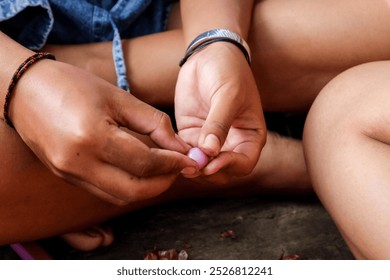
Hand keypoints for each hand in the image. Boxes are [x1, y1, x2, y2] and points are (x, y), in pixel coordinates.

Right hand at [9, 60, 197, 204]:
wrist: (25, 90)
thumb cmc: (74, 86)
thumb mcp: (119, 98)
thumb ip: (154, 124)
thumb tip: (180, 147)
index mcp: (93, 137)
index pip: (145, 163)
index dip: (173, 164)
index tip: (190, 159)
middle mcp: (78, 163)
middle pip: (134, 190)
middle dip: (164, 182)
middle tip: (179, 167)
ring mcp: (69, 174)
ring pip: (120, 197)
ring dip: (147, 188)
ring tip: (163, 169)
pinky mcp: (66, 177)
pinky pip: (104, 191)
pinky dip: (127, 186)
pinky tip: (138, 171)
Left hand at [175, 43, 265, 183]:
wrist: (209, 53)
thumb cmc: (228, 71)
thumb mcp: (227, 95)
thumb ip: (219, 124)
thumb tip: (209, 152)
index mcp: (250, 136)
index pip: (244, 163)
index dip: (229, 167)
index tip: (211, 163)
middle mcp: (231, 143)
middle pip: (221, 170)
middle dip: (207, 171)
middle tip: (190, 166)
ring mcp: (210, 141)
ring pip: (202, 165)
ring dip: (190, 166)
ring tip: (178, 162)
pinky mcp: (191, 135)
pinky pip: (185, 152)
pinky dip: (178, 156)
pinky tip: (169, 152)